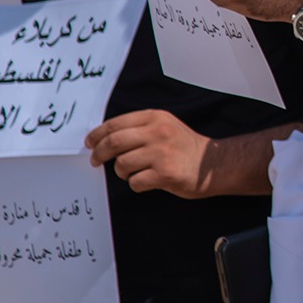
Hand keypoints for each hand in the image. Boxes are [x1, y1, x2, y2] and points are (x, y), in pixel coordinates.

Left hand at [86, 110, 216, 196]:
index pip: (115, 124)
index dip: (97, 135)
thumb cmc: (184, 147)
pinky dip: (136, 184)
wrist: (212, 164)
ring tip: (133, 172)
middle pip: (114, 142)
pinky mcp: (165, 174)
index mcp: (154, 118)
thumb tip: (105, 139)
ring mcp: (161, 153)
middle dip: (99, 154)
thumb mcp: (165, 126)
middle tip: (95, 161)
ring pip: (122, 164)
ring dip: (122, 172)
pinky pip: (135, 182)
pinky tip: (147, 181)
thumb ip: (139, 128)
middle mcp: (157, 132)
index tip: (89, 143)